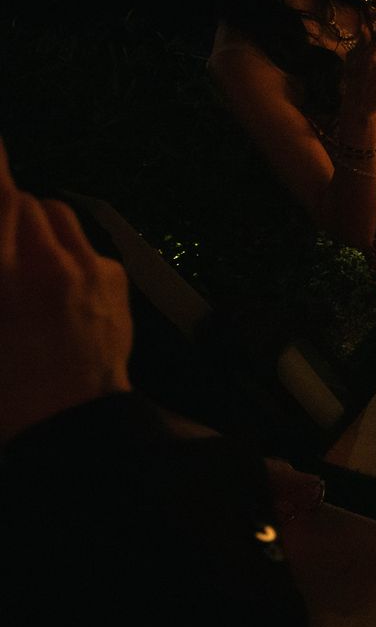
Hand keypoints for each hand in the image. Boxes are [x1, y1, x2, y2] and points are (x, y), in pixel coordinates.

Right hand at [0, 137, 133, 441]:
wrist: (70, 426)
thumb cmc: (6, 389)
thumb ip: (2, 263)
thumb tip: (9, 253)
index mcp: (6, 276)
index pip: (4, 200)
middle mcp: (49, 264)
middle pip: (23, 201)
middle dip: (4, 205)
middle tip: (0, 230)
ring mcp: (87, 270)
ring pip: (57, 215)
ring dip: (34, 222)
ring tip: (19, 253)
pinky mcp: (114, 281)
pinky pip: (85, 244)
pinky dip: (64, 249)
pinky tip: (52, 279)